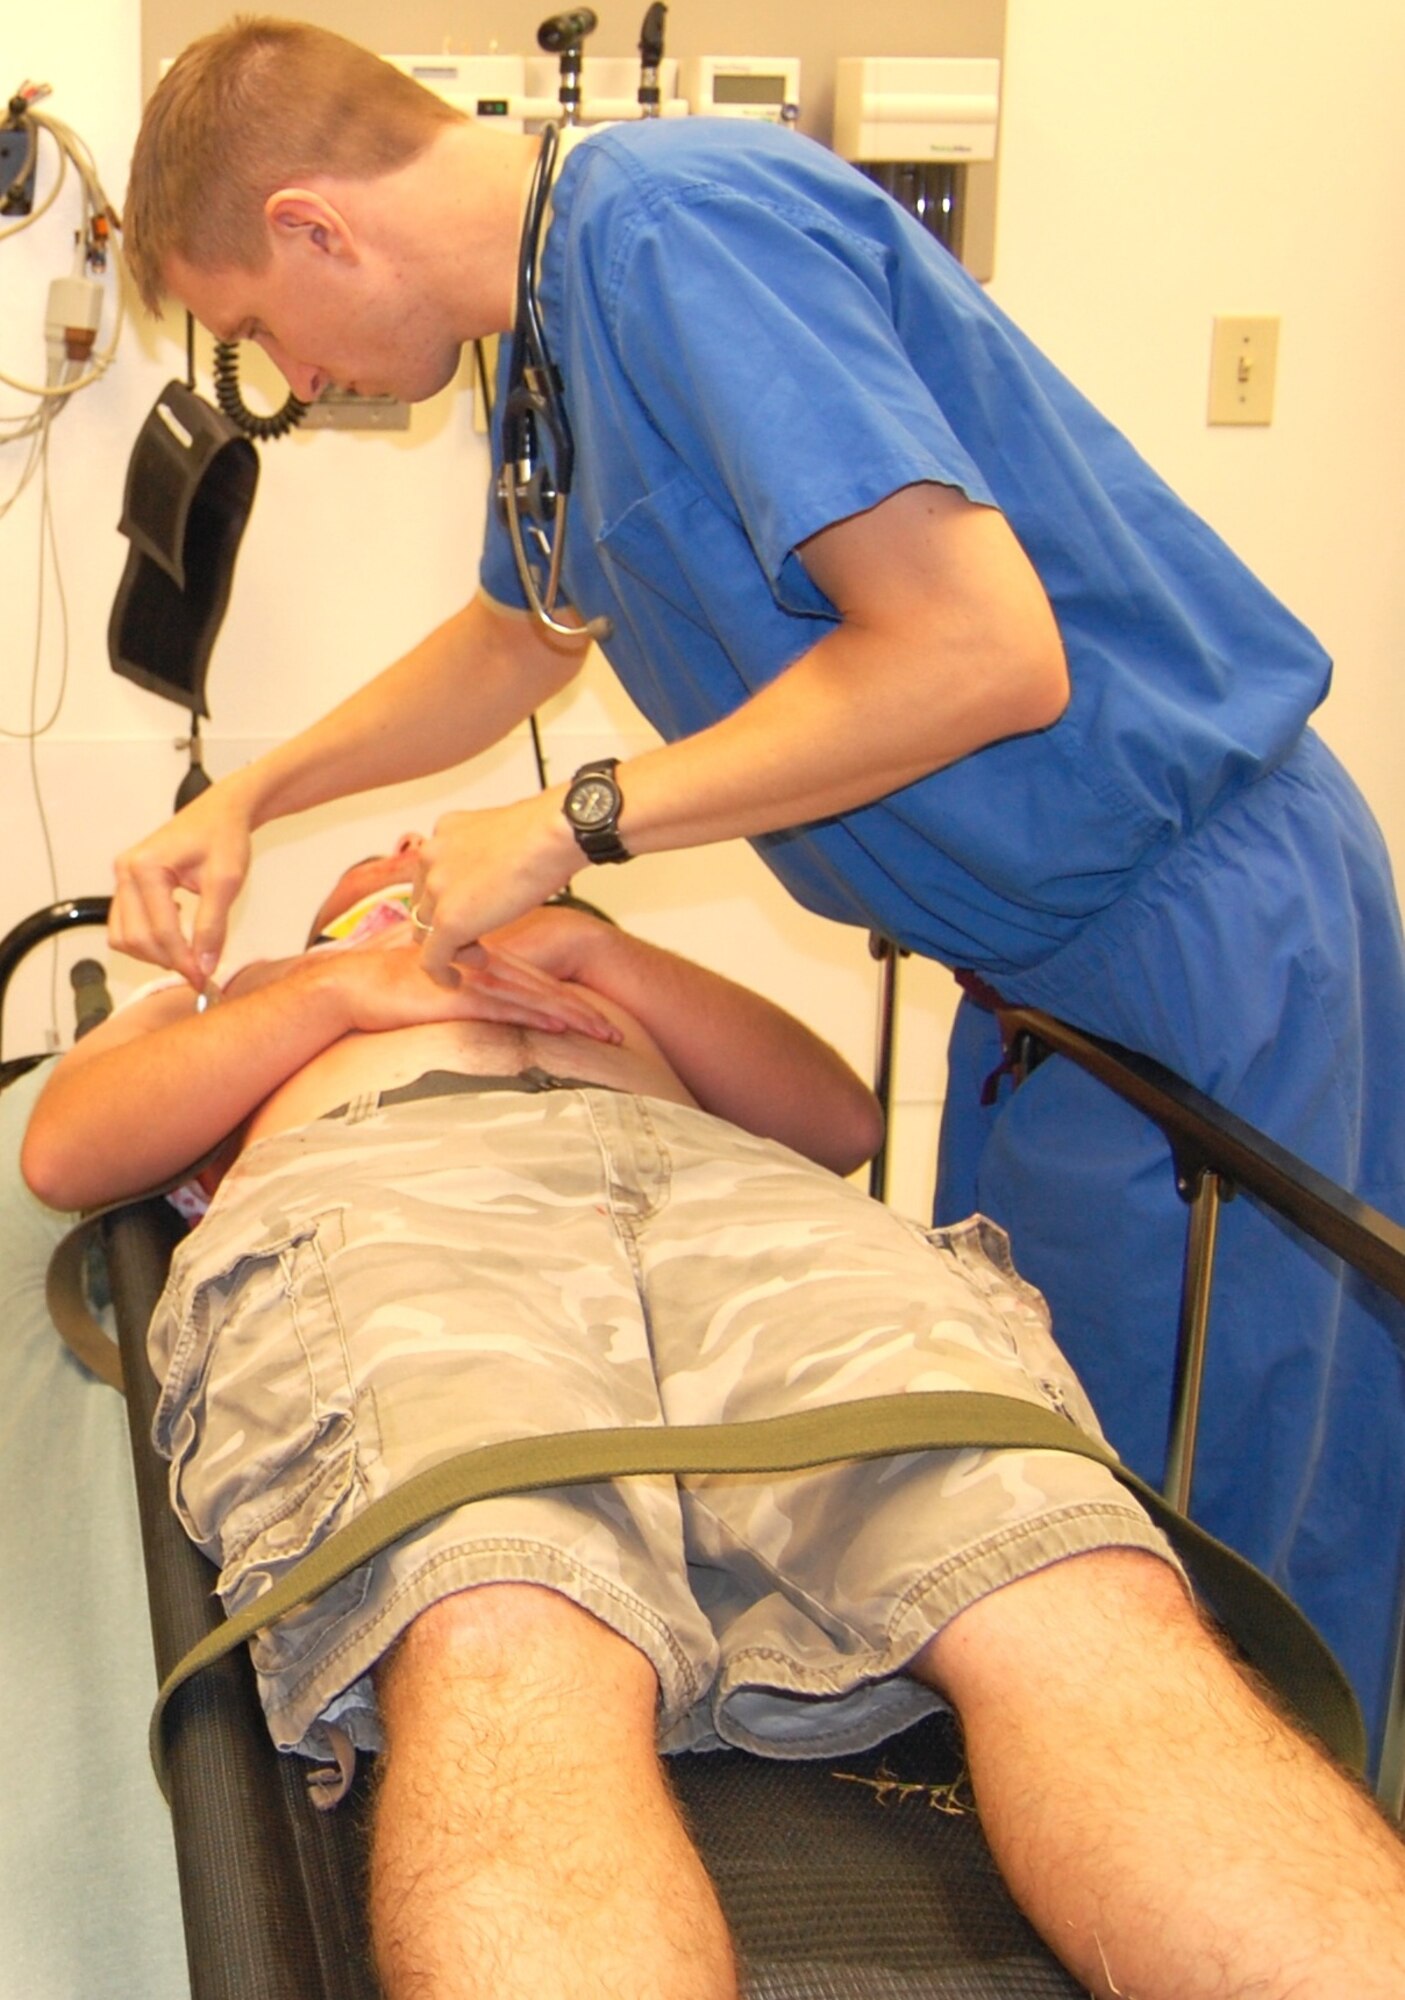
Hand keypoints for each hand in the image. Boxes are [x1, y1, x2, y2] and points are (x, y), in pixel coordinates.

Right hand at [110, 775, 255, 986]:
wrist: (219, 813)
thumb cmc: (224, 838)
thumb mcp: (226, 882)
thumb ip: (212, 926)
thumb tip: (204, 967)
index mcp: (147, 867)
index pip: (161, 930)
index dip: (183, 961)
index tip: (204, 980)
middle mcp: (125, 871)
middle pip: (136, 937)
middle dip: (167, 961)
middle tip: (200, 974)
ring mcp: (121, 878)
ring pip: (123, 936)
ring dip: (152, 955)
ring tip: (188, 957)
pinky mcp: (125, 885)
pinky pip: (124, 925)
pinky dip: (146, 940)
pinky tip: (175, 937)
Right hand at [328, 930, 620, 1041]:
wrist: (352, 987)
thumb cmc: (390, 992)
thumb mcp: (437, 992)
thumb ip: (463, 994)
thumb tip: (482, 1011)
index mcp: (483, 963)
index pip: (537, 979)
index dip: (570, 997)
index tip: (600, 1015)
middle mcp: (485, 968)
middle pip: (547, 988)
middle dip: (585, 1011)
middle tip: (620, 1031)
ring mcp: (474, 982)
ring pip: (535, 997)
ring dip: (573, 1016)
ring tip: (607, 1034)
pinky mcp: (459, 997)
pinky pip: (506, 1007)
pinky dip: (537, 1014)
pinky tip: (561, 1024)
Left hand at [410, 793, 578, 985]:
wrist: (555, 834)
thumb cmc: (548, 831)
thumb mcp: (508, 835)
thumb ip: (492, 854)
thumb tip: (505, 869)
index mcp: (446, 831)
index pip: (433, 876)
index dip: (448, 901)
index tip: (472, 914)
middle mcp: (432, 856)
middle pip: (424, 904)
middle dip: (446, 926)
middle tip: (476, 940)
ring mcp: (437, 888)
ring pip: (425, 931)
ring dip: (449, 947)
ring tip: (479, 955)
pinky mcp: (448, 919)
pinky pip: (432, 958)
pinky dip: (441, 974)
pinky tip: (454, 982)